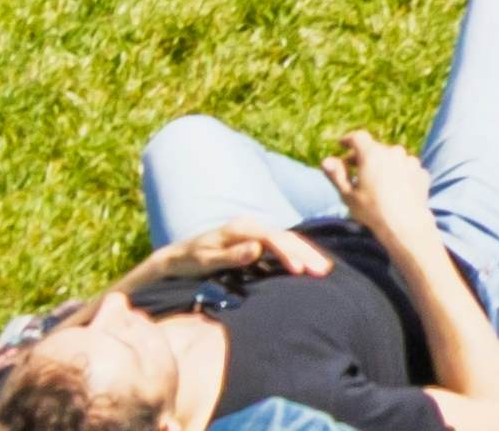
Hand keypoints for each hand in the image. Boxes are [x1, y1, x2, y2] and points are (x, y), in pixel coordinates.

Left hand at [153, 224, 330, 290]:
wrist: (174, 259)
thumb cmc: (187, 262)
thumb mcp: (205, 261)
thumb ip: (230, 255)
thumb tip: (257, 249)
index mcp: (241, 228)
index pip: (272, 238)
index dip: (288, 253)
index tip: (300, 270)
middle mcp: (251, 226)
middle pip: (285, 237)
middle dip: (307, 252)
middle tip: (324, 270)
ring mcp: (254, 233)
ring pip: (286, 241)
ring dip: (305, 253)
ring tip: (323, 269)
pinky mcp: (254, 242)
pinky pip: (280, 247)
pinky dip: (295, 255)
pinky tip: (306, 265)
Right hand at [326, 136, 441, 242]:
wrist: (405, 223)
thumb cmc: (371, 209)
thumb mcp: (348, 194)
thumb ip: (336, 175)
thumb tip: (325, 161)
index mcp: (373, 154)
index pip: (358, 138)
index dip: (348, 140)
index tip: (341, 144)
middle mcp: (394, 152)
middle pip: (374, 148)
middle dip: (361, 156)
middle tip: (351, 168)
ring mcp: (410, 161)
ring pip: (391, 158)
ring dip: (381, 165)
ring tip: (372, 182)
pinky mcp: (421, 171)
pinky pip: (405, 168)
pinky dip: (397, 174)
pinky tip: (392, 189)